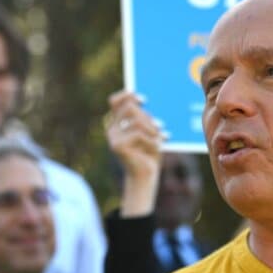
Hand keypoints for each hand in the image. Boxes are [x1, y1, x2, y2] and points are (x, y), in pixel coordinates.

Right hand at [104, 91, 164, 216]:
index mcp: (117, 123)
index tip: (144, 99)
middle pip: (129, 107)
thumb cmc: (148, 153)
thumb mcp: (149, 133)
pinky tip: (157, 148)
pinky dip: (152, 140)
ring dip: (152, 128)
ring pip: (137, 121)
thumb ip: (145, 119)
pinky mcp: (117, 146)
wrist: (144, 177)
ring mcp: (113, 137)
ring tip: (161, 137)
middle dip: (148, 115)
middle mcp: (111, 128)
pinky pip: (139, 134)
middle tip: (160, 126)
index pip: (115, 100)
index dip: (128, 95)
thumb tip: (147, 101)